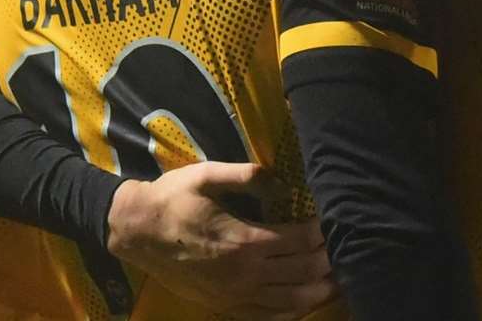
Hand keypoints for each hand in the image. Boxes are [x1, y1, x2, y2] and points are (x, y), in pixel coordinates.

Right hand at [106, 162, 336, 319]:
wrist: (136, 231)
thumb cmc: (173, 198)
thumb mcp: (207, 175)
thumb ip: (248, 175)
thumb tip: (282, 180)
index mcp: (244, 240)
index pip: (299, 240)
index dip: (321, 232)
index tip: (333, 222)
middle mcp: (244, 273)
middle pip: (301, 273)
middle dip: (328, 262)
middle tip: (345, 250)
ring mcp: (234, 295)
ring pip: (290, 301)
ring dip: (318, 291)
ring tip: (338, 281)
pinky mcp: (224, 305)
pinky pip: (266, 316)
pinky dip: (291, 311)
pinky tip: (304, 303)